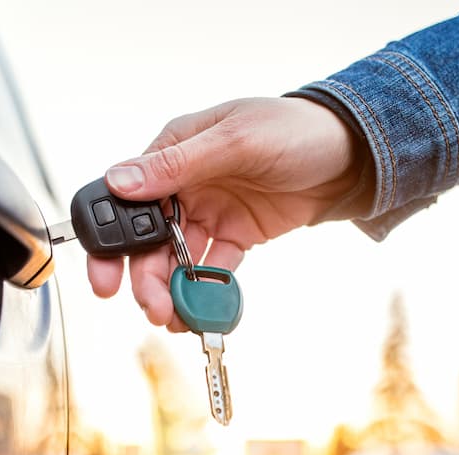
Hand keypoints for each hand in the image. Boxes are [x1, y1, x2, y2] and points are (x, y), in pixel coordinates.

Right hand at [86, 97, 363, 330]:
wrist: (353, 154)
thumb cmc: (294, 129)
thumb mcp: (236, 141)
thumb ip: (177, 164)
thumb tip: (120, 181)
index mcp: (173, 151)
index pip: (125, 199)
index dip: (111, 242)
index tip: (105, 280)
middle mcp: (185, 184)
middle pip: (147, 239)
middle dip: (145, 278)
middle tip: (153, 309)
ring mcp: (210, 212)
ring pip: (176, 260)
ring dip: (173, 290)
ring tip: (176, 319)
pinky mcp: (236, 235)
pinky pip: (213, 269)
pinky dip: (206, 291)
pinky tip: (204, 312)